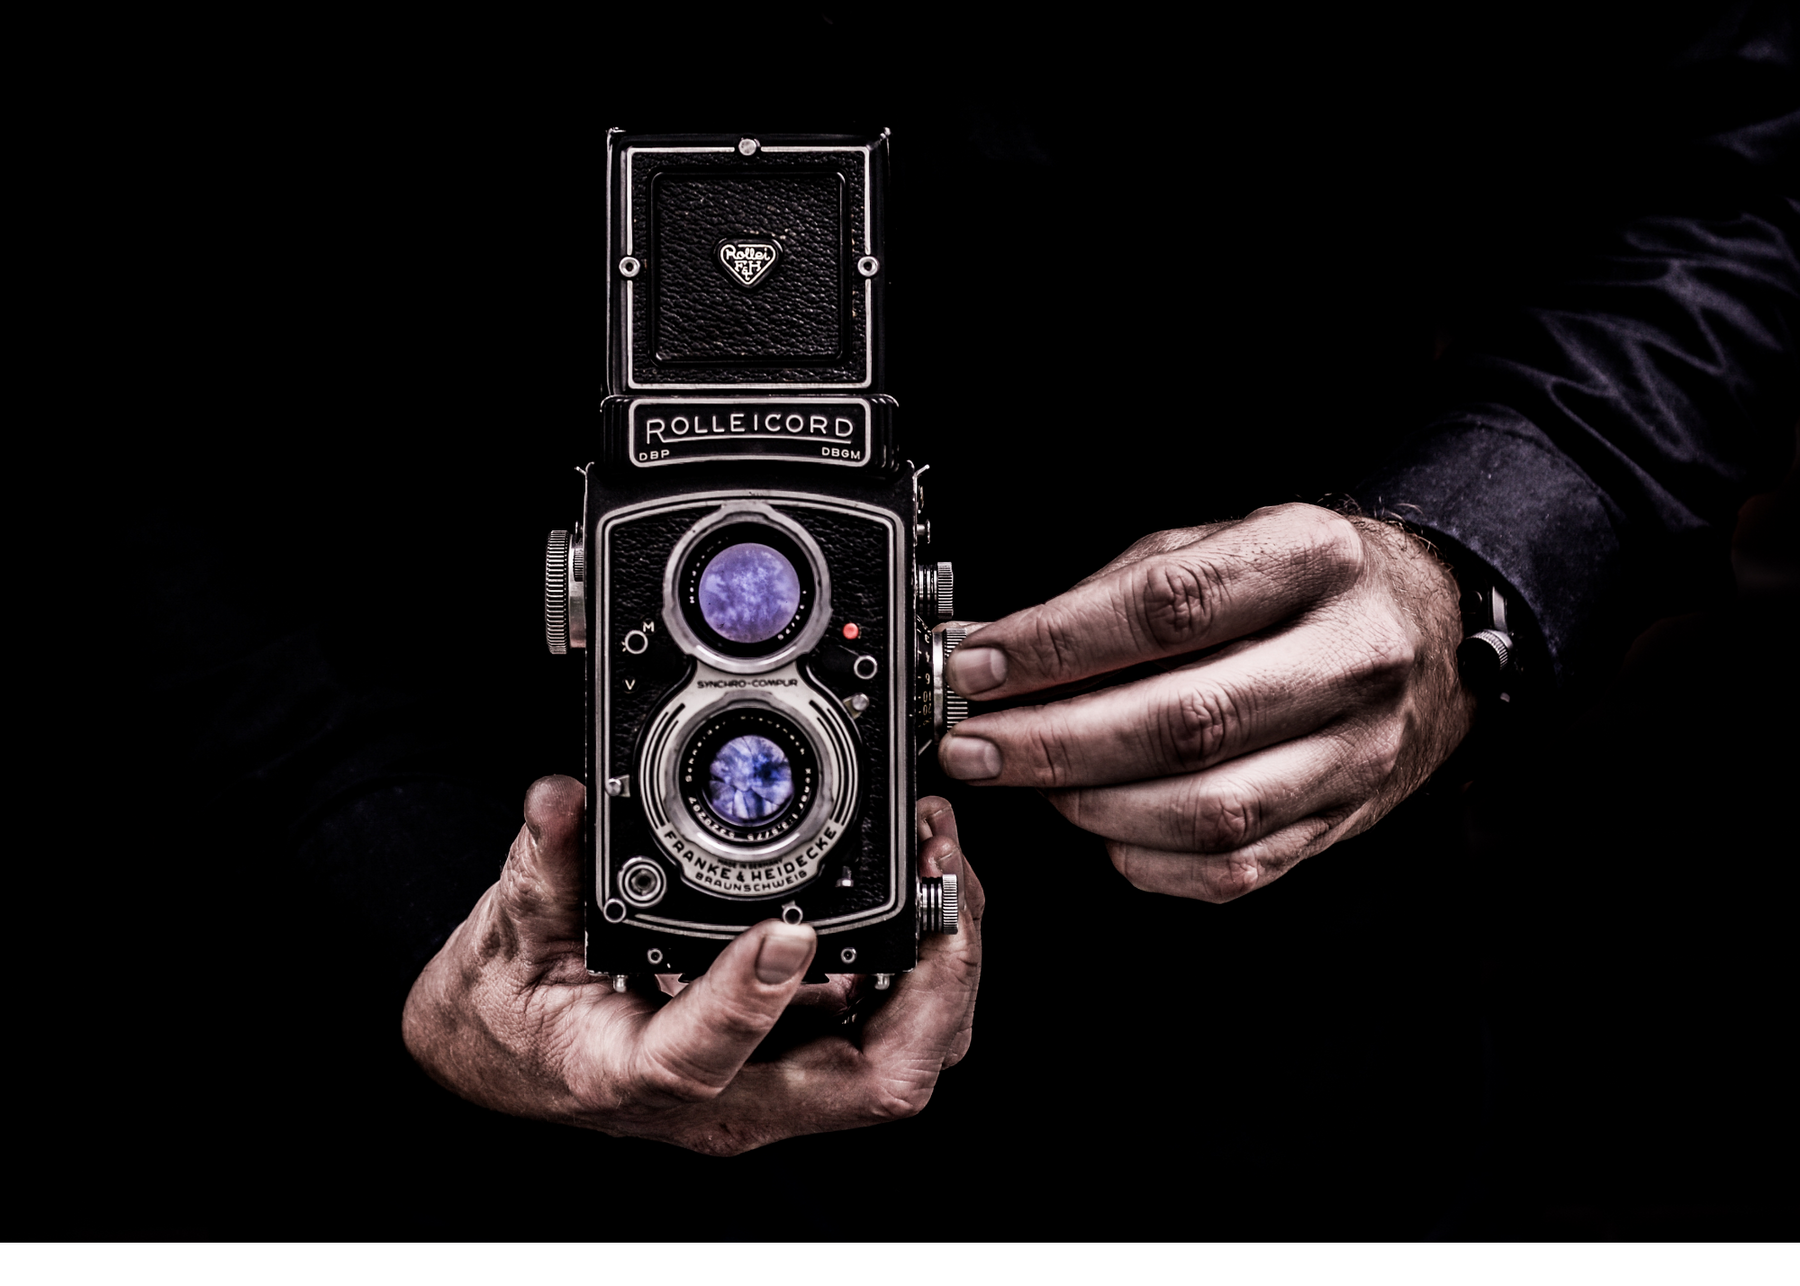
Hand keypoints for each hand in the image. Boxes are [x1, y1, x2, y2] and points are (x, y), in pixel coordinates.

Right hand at [402, 776, 982, 1154]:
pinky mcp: (796, 1054)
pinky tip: (922, 891)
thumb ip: (540, 866)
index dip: (754, 1000)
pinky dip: (923, 962)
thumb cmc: (509, 1015)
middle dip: (931, 980)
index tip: (785, 931)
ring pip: (902, 1057)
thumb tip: (562, 801)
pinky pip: (889, 1025)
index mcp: (635, 1074)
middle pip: (872, 1081)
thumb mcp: (506, 933)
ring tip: (942, 866)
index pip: (705, 1060)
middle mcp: (726, 1098)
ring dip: (944, 968)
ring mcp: (773, 1082)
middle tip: (935, 877)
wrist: (507, 1058)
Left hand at [936, 503, 1473, 900]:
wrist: (1427, 632)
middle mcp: (1349, 656)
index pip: (1170, 606)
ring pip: (1209, 810)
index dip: (1059, 645)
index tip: (977, 666)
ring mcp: (1356, 749)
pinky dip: (1144, 856)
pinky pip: (1232, 867)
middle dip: (1055, 744)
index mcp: (1313, 560)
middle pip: (1187, 722)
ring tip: (1029, 782)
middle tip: (975, 746)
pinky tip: (1099, 822)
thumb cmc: (1297, 585)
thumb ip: (1104, 596)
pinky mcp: (1343, 819)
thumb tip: (988, 649)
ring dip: (1092, 805)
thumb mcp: (1212, 545)